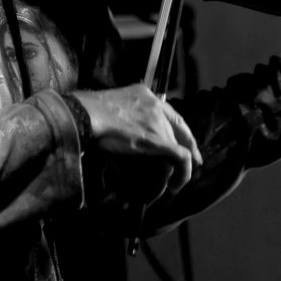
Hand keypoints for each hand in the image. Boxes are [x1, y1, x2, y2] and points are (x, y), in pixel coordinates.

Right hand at [72, 85, 201, 203]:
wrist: (86, 115)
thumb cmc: (89, 112)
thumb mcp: (111, 105)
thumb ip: (123, 113)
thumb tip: (121, 129)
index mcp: (144, 95)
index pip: (170, 113)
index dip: (180, 130)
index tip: (185, 141)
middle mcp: (155, 105)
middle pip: (178, 129)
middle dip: (187, 146)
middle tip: (194, 162)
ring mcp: (157, 122)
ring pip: (177, 146)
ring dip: (176, 165)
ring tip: (175, 181)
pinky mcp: (158, 140)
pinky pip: (180, 157)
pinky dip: (182, 172)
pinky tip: (176, 184)